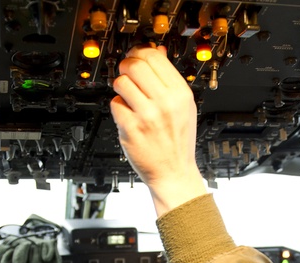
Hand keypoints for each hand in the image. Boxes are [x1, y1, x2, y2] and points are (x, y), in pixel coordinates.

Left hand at [110, 46, 206, 215]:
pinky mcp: (130, 128)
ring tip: (128, 96)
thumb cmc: (178, 141)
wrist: (174, 173)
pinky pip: (115, 104)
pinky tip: (128, 114)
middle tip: (127, 73)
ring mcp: (147, 116)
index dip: (140, 52)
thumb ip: (169, 80)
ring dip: (120, 87)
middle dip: (126, 66)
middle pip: (135, 65)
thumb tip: (158, 52)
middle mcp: (165, 103)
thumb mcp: (184, 107)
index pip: (154, 57)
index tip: (136, 56)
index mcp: (180, 94)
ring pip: (121, 83)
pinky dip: (118, 107)